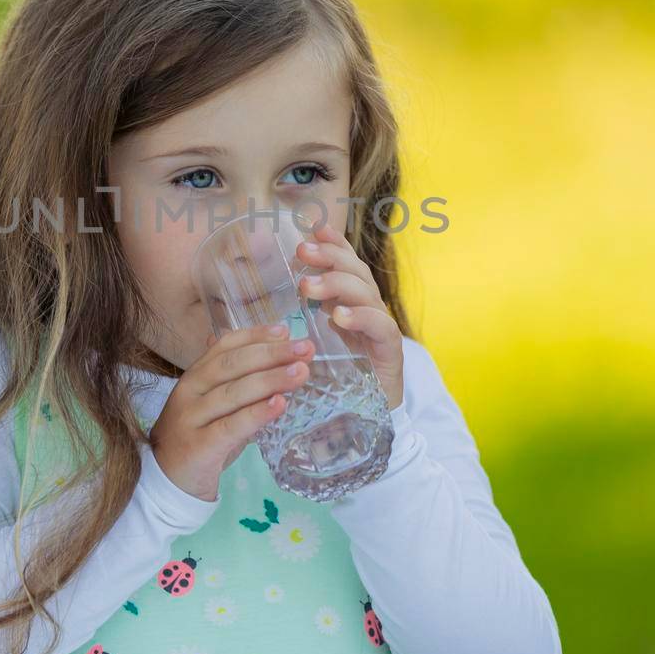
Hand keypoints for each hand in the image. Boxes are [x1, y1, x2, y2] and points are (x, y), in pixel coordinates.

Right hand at [149, 324, 315, 501]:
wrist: (167, 481)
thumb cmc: (198, 438)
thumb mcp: (214, 405)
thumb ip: (237, 381)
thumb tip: (271, 350)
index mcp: (195, 375)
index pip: (225, 346)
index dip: (256, 335)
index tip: (286, 331)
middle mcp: (190, 391)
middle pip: (232, 364)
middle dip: (271, 354)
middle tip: (305, 349)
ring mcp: (191, 418)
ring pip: (234, 392)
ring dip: (270, 379)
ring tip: (301, 372)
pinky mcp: (199, 445)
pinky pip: (231, 426)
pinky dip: (257, 413)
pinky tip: (280, 404)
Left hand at [295, 217, 404, 409]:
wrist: (359, 427)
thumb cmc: (330, 385)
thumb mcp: (308, 346)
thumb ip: (295, 321)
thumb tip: (264, 298)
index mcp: (349, 306)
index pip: (345, 266)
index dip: (333, 244)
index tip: (313, 226)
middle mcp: (368, 313)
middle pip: (356, 273)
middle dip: (330, 257)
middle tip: (301, 252)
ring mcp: (381, 331)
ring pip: (366, 295)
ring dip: (338, 285)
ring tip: (309, 287)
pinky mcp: (391, 355)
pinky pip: (381, 328)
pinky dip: (360, 318)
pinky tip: (338, 317)